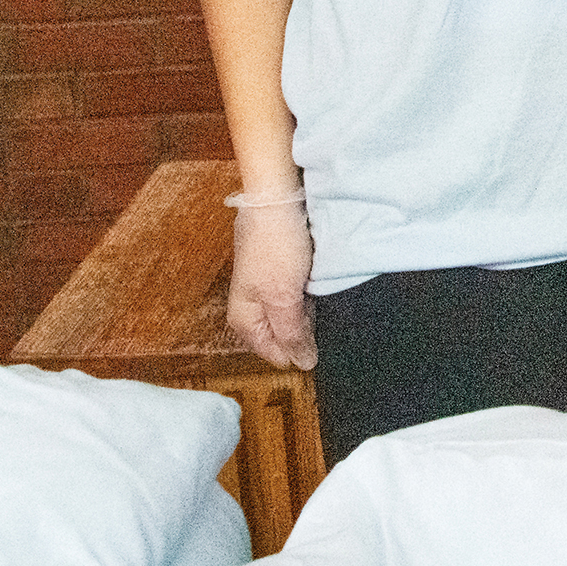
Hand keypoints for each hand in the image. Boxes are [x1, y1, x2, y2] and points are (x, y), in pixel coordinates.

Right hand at [228, 196, 317, 370]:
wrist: (275, 200)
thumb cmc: (275, 247)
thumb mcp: (283, 297)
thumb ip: (292, 333)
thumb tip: (303, 365)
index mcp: (244, 321)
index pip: (275, 355)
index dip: (299, 351)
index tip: (321, 340)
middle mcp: (251, 309)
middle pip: (283, 337)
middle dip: (304, 332)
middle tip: (322, 314)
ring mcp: (264, 290)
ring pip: (292, 316)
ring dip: (309, 312)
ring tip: (321, 298)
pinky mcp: (279, 273)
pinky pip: (297, 296)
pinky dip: (310, 294)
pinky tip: (320, 286)